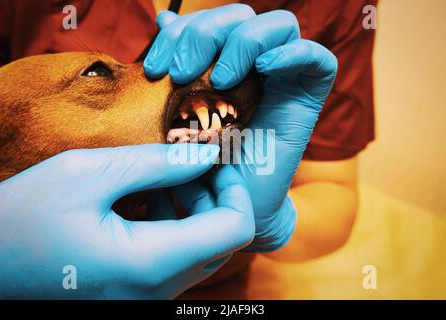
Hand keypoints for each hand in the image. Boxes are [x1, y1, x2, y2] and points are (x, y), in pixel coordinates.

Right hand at [0, 144, 254, 298]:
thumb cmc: (20, 220)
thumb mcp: (86, 174)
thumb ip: (156, 163)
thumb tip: (205, 154)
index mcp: (149, 264)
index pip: (234, 229)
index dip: (236, 188)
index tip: (217, 159)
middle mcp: (155, 291)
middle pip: (221, 240)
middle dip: (214, 194)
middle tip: (190, 160)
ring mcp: (146, 298)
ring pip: (200, 250)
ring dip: (194, 208)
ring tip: (164, 177)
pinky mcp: (135, 293)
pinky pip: (176, 259)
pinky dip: (174, 225)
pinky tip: (146, 199)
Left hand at [144, 5, 337, 250]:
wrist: (230, 201)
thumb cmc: (200, 159)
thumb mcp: (176, 107)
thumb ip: (177, 62)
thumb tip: (166, 16)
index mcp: (225, 59)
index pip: (211, 20)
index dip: (180, 33)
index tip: (154, 68)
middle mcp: (256, 63)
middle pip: (242, 16)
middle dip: (205, 35)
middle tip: (181, 74)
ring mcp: (285, 77)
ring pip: (279, 26)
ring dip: (244, 43)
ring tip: (221, 80)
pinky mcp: (308, 97)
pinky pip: (318, 60)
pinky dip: (292, 54)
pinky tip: (263, 69)